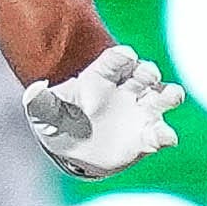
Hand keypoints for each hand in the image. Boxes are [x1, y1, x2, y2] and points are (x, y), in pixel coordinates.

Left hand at [23, 45, 183, 179]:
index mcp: (101, 77)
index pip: (115, 59)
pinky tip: (164, 138)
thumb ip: (39, 101)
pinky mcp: (146, 135)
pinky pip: (160, 132)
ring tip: (171, 97)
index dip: (123, 56)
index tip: (127, 57)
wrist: (72, 149)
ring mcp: (139, 111)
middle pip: (144, 72)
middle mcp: (126, 90)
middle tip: (150, 76)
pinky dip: (165, 134)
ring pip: (162, 96)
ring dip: (170, 94)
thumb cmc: (58, 122)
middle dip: (149, 71)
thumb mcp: (42, 112)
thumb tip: (35, 90)